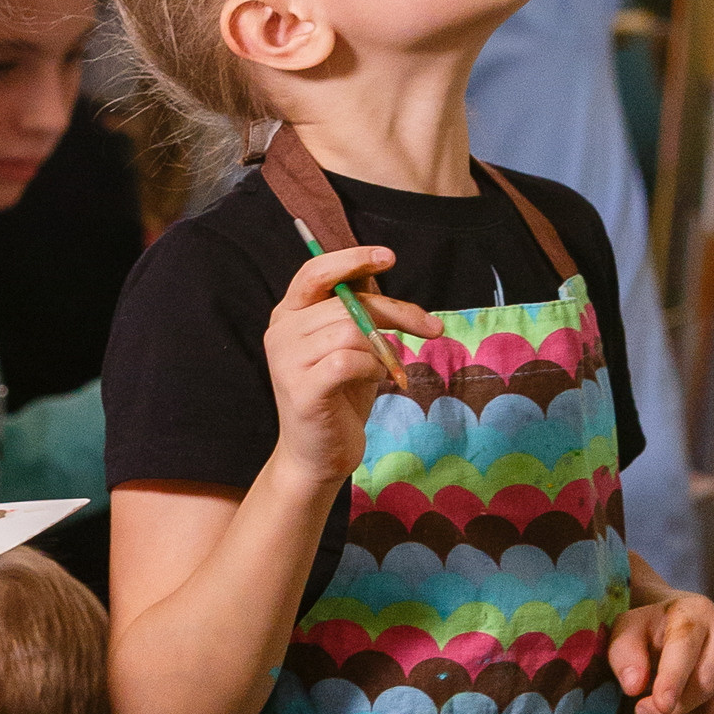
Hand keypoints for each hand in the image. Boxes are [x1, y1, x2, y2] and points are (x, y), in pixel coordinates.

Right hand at [264, 247, 440, 487]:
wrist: (319, 456)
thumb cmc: (340, 395)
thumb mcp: (351, 343)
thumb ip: (357, 307)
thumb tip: (378, 267)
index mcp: (289, 313)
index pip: (316, 271)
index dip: (352, 259)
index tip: (389, 257)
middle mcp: (281, 331)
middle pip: (348, 303)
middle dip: (396, 312)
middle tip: (431, 327)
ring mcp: (285, 361)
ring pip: (351, 330)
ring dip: (382, 348)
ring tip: (386, 368)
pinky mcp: (301, 390)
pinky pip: (349, 361)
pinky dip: (373, 368)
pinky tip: (376, 380)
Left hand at [608, 591, 713, 713]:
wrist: (680, 627)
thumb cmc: (650, 633)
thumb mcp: (627, 633)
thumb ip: (624, 654)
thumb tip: (634, 686)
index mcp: (695, 612)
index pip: (685, 648)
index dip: (671, 680)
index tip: (653, 706)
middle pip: (705, 686)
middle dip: (672, 708)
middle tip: (645, 709)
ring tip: (675, 704)